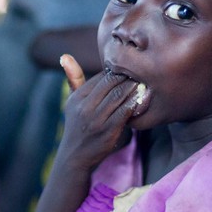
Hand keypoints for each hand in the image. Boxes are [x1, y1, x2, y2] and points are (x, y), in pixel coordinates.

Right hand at [58, 54, 149, 170]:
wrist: (75, 156)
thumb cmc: (77, 125)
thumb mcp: (72, 102)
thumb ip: (73, 78)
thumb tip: (65, 55)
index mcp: (77, 97)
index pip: (102, 76)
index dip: (118, 71)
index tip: (132, 68)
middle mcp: (84, 107)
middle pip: (111, 83)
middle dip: (128, 76)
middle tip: (144, 71)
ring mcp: (96, 119)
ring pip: (119, 95)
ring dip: (134, 87)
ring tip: (146, 82)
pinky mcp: (108, 131)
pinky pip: (126, 111)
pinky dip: (136, 102)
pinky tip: (144, 98)